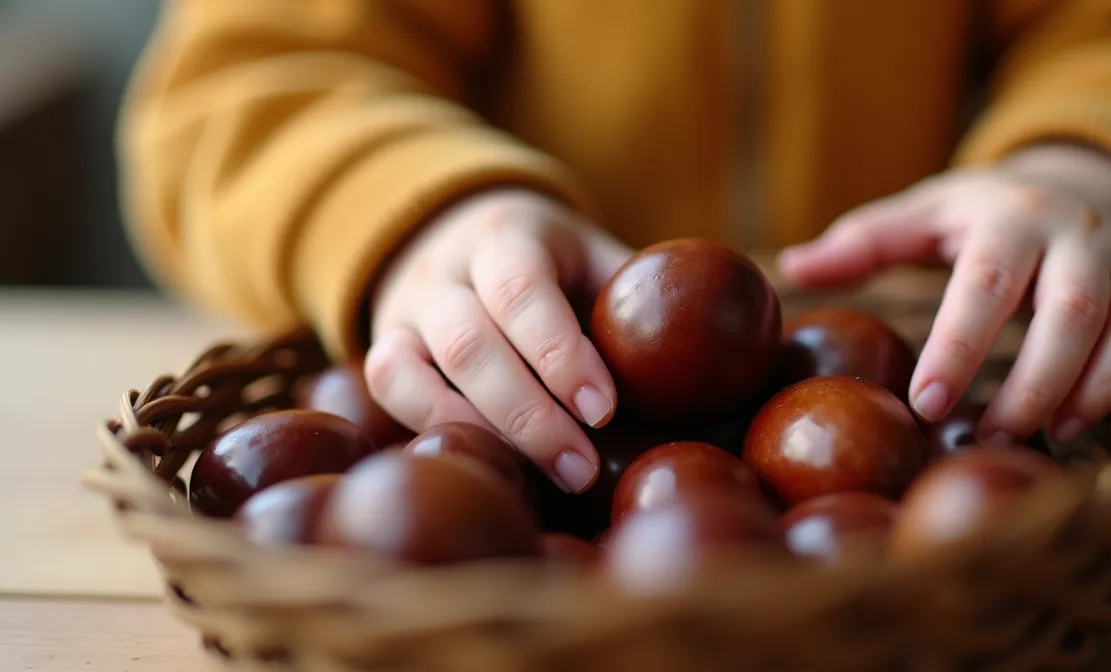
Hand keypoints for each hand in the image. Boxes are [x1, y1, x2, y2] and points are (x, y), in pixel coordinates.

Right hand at [364, 188, 632, 492]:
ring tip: (548, 479)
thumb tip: (725, 346)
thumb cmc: (553, 262)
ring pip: (410, 371)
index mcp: (507, 235)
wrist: (458, 231)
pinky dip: (435, 429)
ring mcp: (404, 309)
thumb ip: (638, 294)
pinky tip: (494, 464)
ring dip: (482, 431)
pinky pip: (388, 389)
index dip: (559, 353)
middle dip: (529, 414)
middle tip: (583, 468)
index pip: (521, 289)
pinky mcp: (382, 346)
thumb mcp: (593, 257)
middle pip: (468, 341)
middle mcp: (444, 269)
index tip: (604, 409)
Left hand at [777, 144, 1110, 444]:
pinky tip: (1078, 425)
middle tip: (981, 437)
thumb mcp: (922, 212)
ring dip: (1085, 387)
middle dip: (1029, 381)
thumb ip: (863, 241)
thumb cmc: (978, 213)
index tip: (925, 404)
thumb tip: (793, 268)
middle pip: (1067, 309)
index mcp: (1004, 214)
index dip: (957, 348)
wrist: (1076, 182)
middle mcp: (1070, 232)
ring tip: (1036, 440)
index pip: (982, 284)